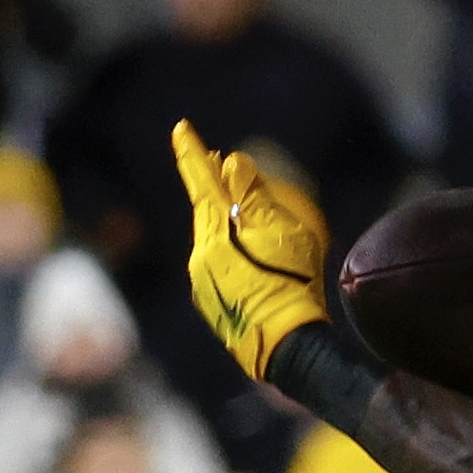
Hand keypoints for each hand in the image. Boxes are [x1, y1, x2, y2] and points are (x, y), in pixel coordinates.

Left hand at [174, 121, 331, 384]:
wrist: (286, 344)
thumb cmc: (291, 282)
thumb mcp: (282, 231)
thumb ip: (254, 195)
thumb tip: (231, 162)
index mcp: (217, 231)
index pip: (201, 182)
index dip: (192, 153)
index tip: (181, 128)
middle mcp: (201, 254)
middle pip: (205, 210)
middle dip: (209, 185)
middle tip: (212, 160)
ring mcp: (203, 282)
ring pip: (210, 238)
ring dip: (222, 220)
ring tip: (238, 212)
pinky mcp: (211, 303)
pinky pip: (216, 264)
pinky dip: (228, 250)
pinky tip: (246, 258)